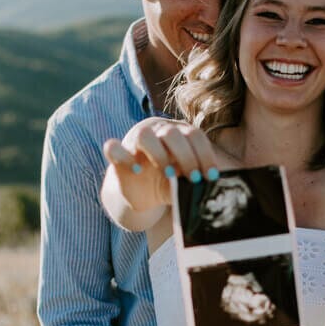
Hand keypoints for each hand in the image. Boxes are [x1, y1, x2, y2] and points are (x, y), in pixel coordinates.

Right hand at [103, 120, 219, 204]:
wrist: (139, 192)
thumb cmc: (166, 182)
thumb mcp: (183, 182)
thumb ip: (192, 182)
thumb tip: (212, 190)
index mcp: (178, 134)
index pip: (194, 135)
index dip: (205, 154)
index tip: (211, 176)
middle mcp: (157, 133)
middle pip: (171, 133)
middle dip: (186, 156)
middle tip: (194, 179)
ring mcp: (135, 142)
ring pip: (144, 135)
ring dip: (159, 154)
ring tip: (168, 174)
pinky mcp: (118, 155)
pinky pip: (113, 147)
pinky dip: (124, 157)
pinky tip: (137, 170)